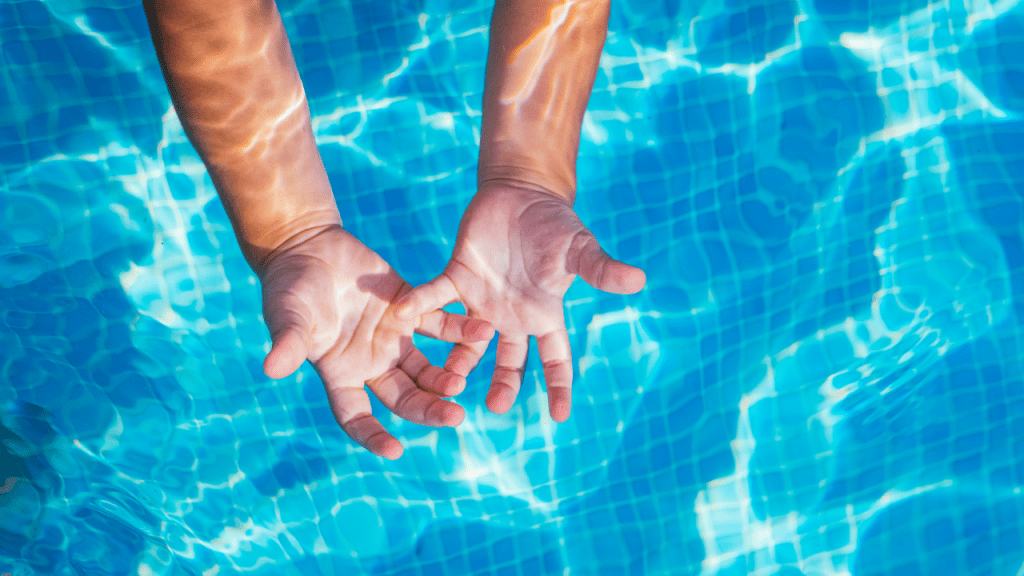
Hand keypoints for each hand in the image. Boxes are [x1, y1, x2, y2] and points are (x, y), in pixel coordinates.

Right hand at [260, 225, 494, 458]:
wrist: (308, 247)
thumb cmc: (289, 287)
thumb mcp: (288, 315)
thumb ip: (289, 341)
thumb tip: (272, 369)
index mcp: (341, 373)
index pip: (356, 416)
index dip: (373, 435)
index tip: (394, 451)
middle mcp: (373, 363)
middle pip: (405, 397)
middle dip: (428, 409)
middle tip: (455, 417)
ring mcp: (395, 337)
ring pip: (428, 368)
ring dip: (447, 376)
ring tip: (464, 381)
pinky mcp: (412, 308)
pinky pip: (441, 324)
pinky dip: (460, 329)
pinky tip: (482, 331)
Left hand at [394, 184, 645, 421]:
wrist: (521, 194)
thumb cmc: (555, 223)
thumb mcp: (580, 247)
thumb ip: (602, 269)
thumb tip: (639, 279)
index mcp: (544, 314)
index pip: (556, 358)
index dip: (559, 386)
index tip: (560, 416)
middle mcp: (511, 316)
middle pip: (509, 361)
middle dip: (504, 385)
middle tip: (495, 407)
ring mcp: (481, 301)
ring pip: (466, 341)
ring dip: (458, 360)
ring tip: (448, 379)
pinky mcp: (456, 276)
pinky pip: (434, 295)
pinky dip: (418, 304)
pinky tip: (401, 315)